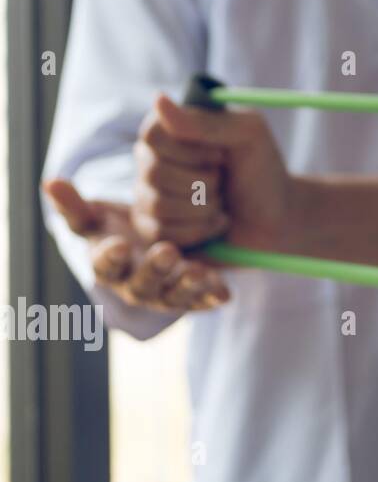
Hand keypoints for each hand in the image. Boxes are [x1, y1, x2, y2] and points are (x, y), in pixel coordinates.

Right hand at [43, 178, 229, 310]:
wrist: (157, 244)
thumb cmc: (121, 230)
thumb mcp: (99, 216)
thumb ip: (74, 205)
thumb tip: (49, 182)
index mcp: (110, 267)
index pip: (105, 267)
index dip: (110, 257)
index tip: (117, 243)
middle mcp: (136, 286)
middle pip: (142, 285)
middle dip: (154, 270)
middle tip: (167, 252)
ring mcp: (166, 294)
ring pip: (174, 296)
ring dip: (186, 285)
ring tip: (198, 271)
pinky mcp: (195, 297)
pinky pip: (204, 300)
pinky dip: (212, 297)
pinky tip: (225, 292)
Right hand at [146, 94, 294, 251]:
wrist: (277, 218)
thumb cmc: (262, 170)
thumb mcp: (249, 135)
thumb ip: (207, 120)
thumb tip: (158, 99)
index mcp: (171, 130)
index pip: (152, 134)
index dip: (190, 150)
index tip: (221, 154)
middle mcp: (152, 160)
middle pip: (153, 171)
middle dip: (203, 182)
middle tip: (224, 180)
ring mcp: (148, 196)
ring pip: (157, 205)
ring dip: (203, 207)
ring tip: (222, 202)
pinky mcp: (153, 230)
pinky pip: (162, 233)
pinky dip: (199, 230)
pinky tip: (217, 223)